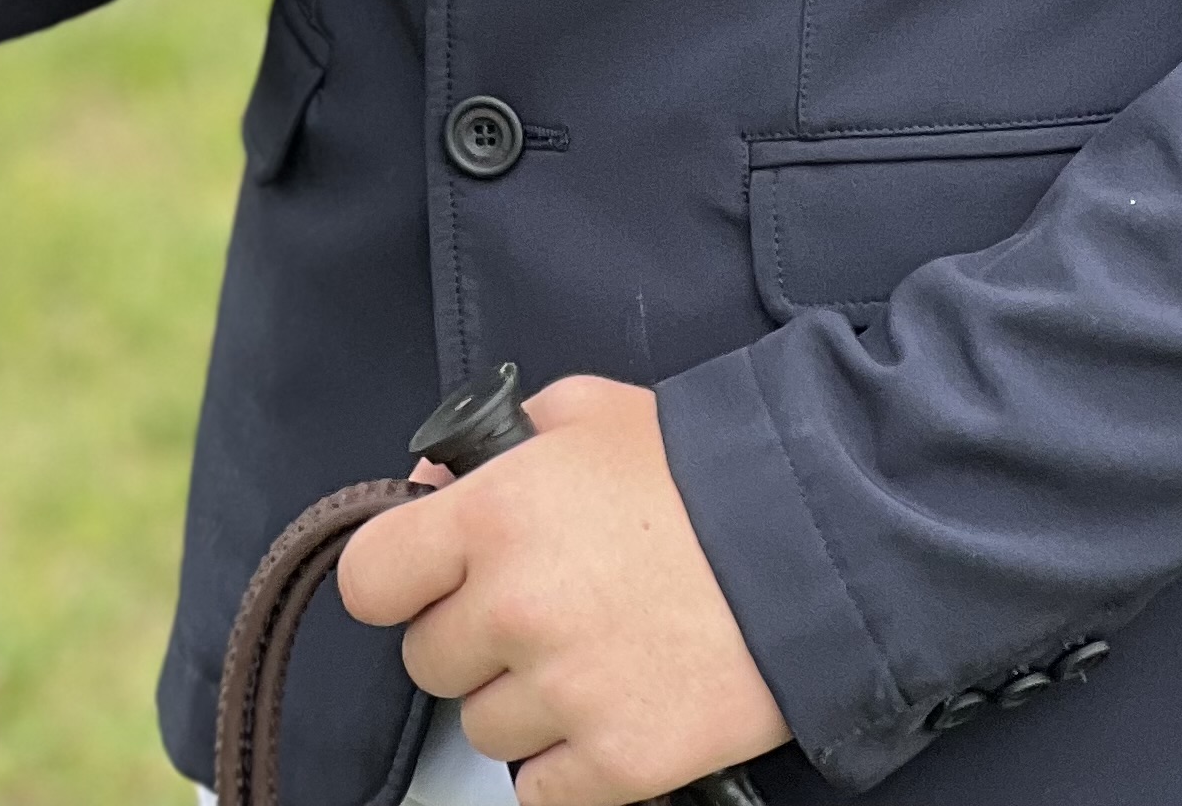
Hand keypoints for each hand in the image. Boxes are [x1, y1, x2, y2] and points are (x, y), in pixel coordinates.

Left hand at [337, 378, 786, 805]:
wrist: (812, 542)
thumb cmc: (700, 469)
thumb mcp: (584, 413)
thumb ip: (493, 446)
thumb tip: (430, 490)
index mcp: (490, 516)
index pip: (370, 580)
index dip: (396, 582)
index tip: (428, 582)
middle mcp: (512, 608)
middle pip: (429, 661)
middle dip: (472, 640)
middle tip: (535, 613)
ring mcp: (564, 693)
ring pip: (483, 730)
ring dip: (522, 703)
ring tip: (587, 657)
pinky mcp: (618, 763)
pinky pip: (541, 791)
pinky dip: (566, 765)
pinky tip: (607, 712)